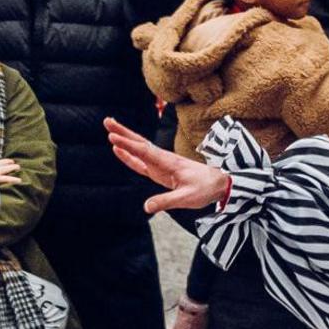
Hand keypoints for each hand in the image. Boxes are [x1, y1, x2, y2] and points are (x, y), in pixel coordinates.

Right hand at [103, 117, 229, 214]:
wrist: (220, 184)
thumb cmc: (206, 189)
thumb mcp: (187, 198)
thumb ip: (166, 201)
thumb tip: (146, 207)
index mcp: (169, 163)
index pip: (145, 152)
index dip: (128, 145)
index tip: (113, 137)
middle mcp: (163, 160)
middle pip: (140, 143)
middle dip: (123, 133)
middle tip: (107, 121)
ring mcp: (161, 164)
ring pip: (139, 149)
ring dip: (125, 140)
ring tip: (109, 130)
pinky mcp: (161, 170)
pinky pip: (141, 161)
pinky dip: (129, 155)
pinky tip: (118, 150)